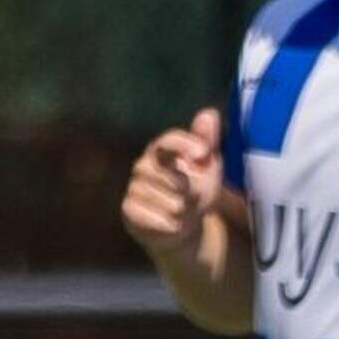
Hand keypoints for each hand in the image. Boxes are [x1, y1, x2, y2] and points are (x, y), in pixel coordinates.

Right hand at [122, 108, 226, 256]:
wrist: (177, 224)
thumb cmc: (193, 190)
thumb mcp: (207, 166)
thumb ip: (207, 141)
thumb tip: (210, 113)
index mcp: (161, 151)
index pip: (168, 141)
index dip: (186, 145)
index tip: (203, 153)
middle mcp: (143, 166)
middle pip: (176, 179)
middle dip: (192, 193)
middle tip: (192, 197)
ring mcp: (134, 187)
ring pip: (172, 203)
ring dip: (184, 212)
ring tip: (181, 210)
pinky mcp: (129, 209)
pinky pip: (161, 220)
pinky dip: (173, 225)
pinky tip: (170, 222)